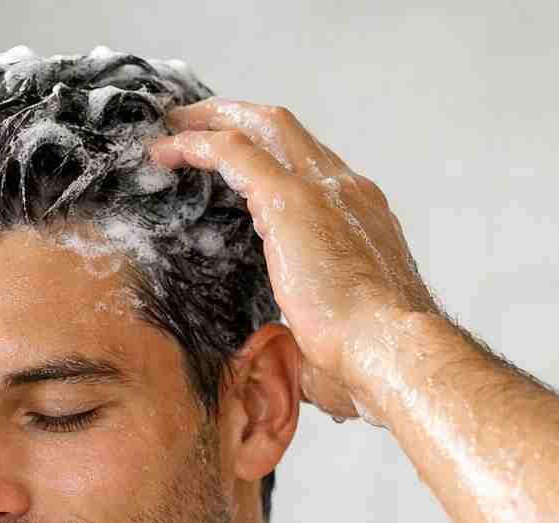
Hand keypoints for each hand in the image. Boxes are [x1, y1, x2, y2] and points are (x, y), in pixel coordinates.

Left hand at [148, 100, 442, 422]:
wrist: (393, 354)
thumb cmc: (372, 365)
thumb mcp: (335, 344)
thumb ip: (310, 342)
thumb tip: (289, 366)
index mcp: (364, 223)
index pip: (314, 172)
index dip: (273, 160)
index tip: (239, 168)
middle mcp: (349, 192)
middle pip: (289, 132)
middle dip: (239, 120)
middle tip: (195, 124)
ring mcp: (324, 189)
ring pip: (262, 126)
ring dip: (214, 121)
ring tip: (174, 125)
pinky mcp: (292, 200)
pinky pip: (232, 152)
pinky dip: (195, 145)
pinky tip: (164, 152)